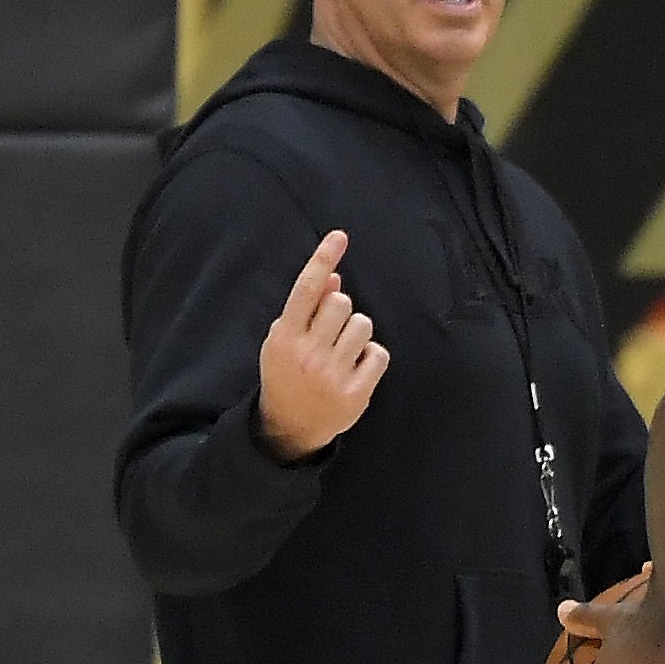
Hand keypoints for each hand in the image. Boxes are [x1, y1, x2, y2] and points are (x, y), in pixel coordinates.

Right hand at [257, 231, 388, 460]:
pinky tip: (356, 368)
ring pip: (363, 325)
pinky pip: (379, 353)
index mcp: (285, 336)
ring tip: (343, 351)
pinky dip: (372, 357)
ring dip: (358, 333)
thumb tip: (333, 277)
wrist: (289, 427)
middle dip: (341, 312)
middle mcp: (307, 353)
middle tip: (331, 333)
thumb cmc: (289, 373)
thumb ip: (307, 308)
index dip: (323, 259)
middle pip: (341, 303)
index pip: (306, 289)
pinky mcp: (354, 393)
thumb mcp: (285, 339)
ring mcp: (331, 374)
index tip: (339, 236)